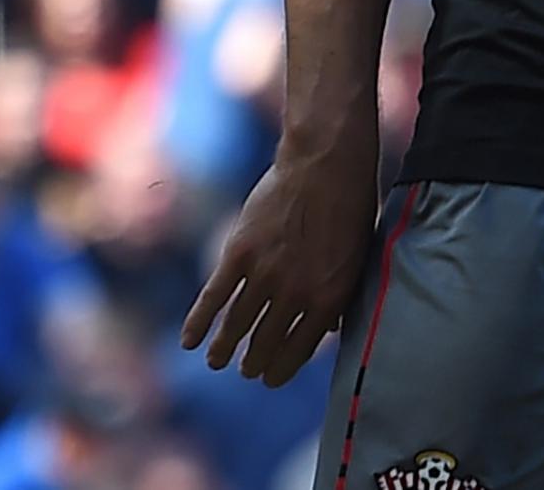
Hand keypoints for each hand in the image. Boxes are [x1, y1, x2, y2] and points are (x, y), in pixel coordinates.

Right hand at [182, 133, 380, 386]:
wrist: (325, 165)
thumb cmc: (348, 208)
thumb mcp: (354, 260)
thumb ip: (338, 297)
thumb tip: (328, 329)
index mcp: (327, 299)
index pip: (299, 350)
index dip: (282, 369)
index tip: (270, 379)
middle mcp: (295, 294)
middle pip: (266, 342)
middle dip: (254, 362)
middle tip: (246, 371)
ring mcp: (265, 274)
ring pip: (238, 324)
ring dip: (225, 347)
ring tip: (217, 361)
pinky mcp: (239, 252)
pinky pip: (215, 295)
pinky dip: (199, 320)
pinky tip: (188, 340)